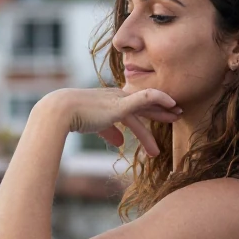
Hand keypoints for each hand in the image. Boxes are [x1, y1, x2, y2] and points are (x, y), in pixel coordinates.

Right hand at [39, 88, 182, 155]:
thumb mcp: (95, 126)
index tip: (165, 115)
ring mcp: (119, 99)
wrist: (60, 111)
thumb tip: (120, 142)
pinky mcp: (120, 105)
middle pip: (145, 103)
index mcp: (111, 100)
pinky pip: (146, 98)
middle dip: (162, 109)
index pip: (135, 105)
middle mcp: (117, 96)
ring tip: (176, 122)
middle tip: (178, 113)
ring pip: (147, 107)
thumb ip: (109, 132)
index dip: (151, 109)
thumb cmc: (72, 118)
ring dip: (161, 116)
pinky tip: (172, 104)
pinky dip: (159, 99)